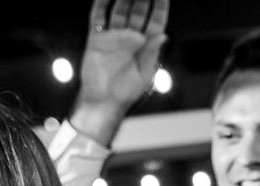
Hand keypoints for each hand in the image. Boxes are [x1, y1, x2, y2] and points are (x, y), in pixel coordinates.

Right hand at [70, 0, 167, 145]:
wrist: (103, 102)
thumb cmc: (126, 92)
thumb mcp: (144, 73)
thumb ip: (151, 52)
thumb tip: (163, 35)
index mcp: (146, 45)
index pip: (155, 21)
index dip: (160, 7)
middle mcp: (130, 37)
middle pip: (138, 11)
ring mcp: (113, 35)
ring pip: (120, 10)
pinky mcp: (97, 38)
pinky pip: (98, 17)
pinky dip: (101, 4)